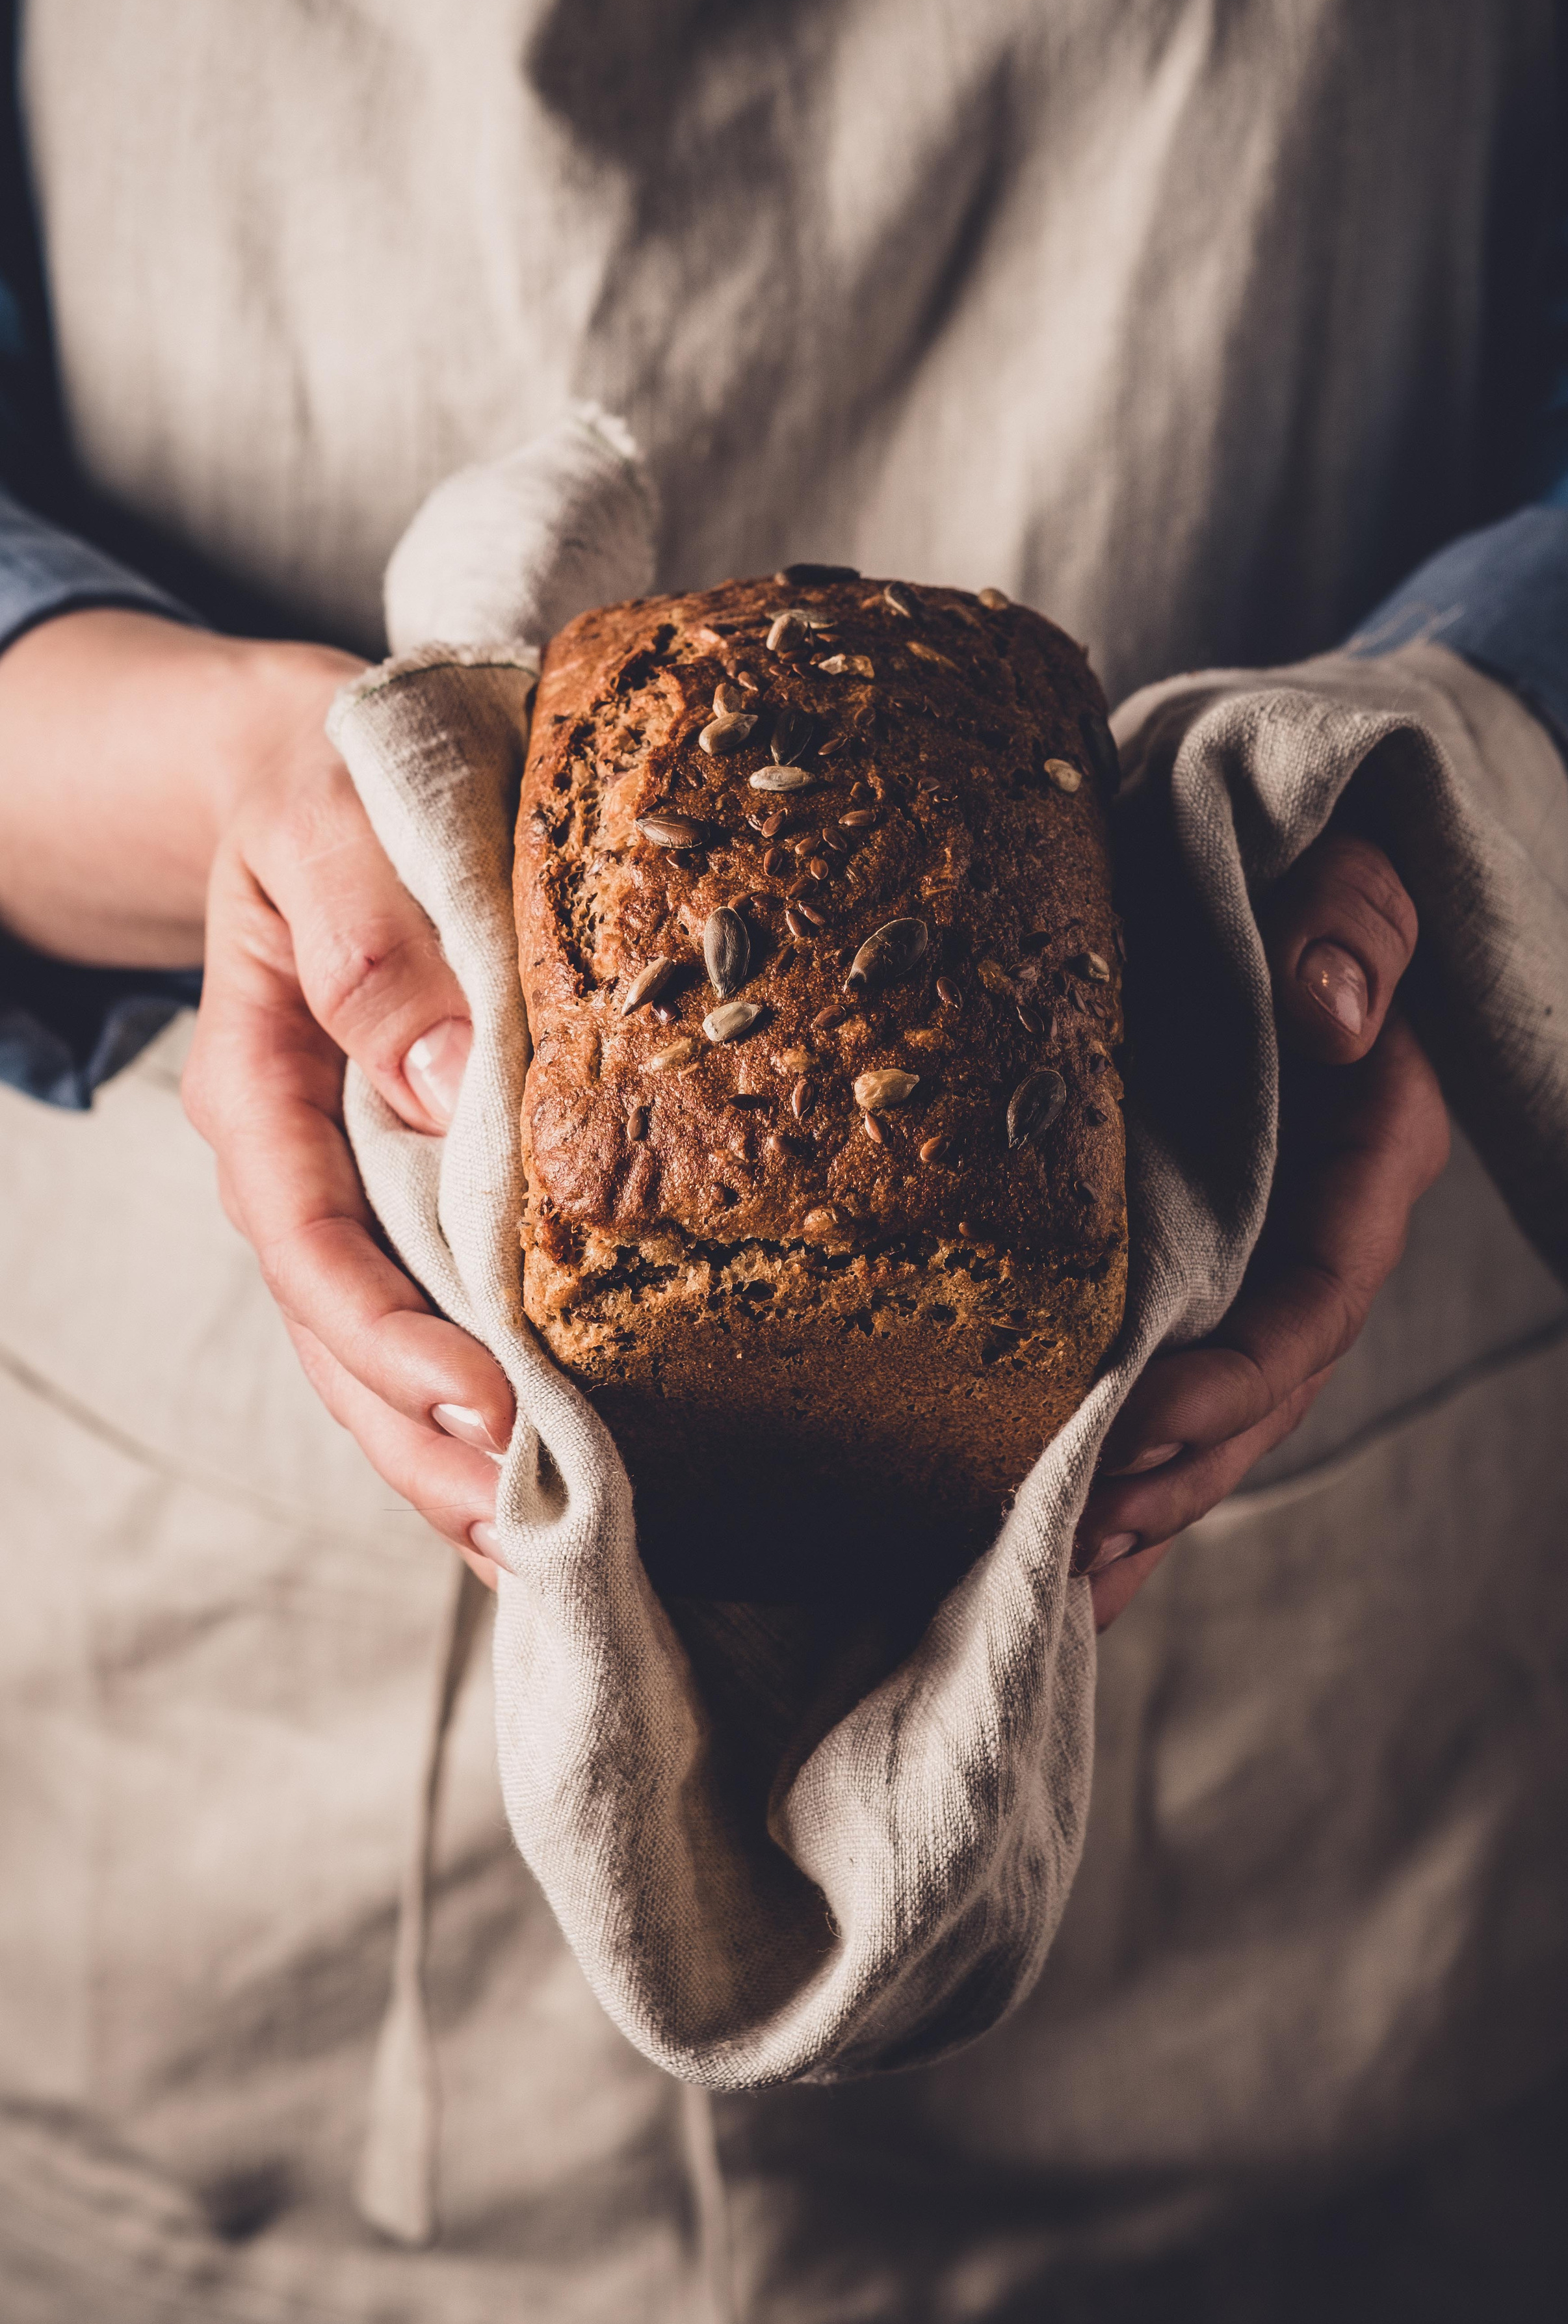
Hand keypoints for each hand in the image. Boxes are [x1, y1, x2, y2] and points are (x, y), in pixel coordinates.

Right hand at [0, 610, 512, 1586]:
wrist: (314, 771)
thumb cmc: (325, 786)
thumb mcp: (330, 829)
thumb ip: (378, 943)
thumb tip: (449, 1082)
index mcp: (261, 1084)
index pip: (306, 1236)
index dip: (385, 1336)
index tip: (484, 1408)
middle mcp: (298, 1159)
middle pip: (339, 1337)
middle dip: (427, 1445)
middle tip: (532, 1537)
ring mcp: (350, 1185)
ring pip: (379, 1350)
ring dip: (454, 1457)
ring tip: (548, 1552)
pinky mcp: (410, 1186)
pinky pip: (432, 1308)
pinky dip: (483, 1396)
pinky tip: (550, 1471)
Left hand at [1075, 831, 1449, 1630]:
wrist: (1260, 848)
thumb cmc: (1302, 854)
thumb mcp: (1346, 865)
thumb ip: (1353, 924)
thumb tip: (1330, 1012)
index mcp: (1365, 1151)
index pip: (1315, 1294)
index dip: (1236, 1375)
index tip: (1136, 1424)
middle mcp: (1309, 1221)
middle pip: (1257, 1389)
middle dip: (1173, 1479)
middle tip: (1074, 1557)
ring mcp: (1245, 1244)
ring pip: (1205, 1407)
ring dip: (1134, 1502)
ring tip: (1045, 1591)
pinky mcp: (1179, 1247)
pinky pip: (1148, 1368)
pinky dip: (1097, 1453)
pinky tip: (1025, 1537)